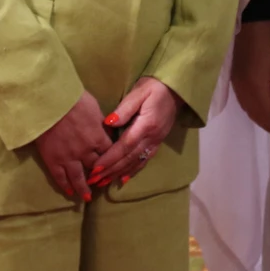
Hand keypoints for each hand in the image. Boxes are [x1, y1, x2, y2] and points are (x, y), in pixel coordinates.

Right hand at [34, 91, 111, 201]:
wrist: (47, 103)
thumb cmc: (72, 99)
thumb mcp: (94, 107)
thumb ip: (101, 122)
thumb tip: (108, 129)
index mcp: (98, 137)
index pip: (109, 152)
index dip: (112, 159)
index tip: (114, 164)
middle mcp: (85, 151)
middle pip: (96, 167)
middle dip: (101, 175)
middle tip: (102, 183)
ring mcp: (68, 158)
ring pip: (79, 177)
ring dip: (84, 189)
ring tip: (87, 198)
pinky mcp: (52, 160)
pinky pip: (60, 177)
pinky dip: (65, 185)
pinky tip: (69, 192)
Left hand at [88, 76, 181, 190]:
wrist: (176, 89)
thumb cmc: (155, 87)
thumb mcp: (139, 92)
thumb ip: (125, 108)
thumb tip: (108, 123)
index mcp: (146, 125)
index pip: (124, 146)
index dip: (109, 158)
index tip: (94, 168)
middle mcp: (152, 137)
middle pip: (128, 158)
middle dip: (110, 170)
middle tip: (92, 180)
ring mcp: (156, 141)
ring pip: (135, 162)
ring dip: (118, 173)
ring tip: (102, 183)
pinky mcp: (158, 142)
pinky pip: (144, 160)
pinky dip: (132, 170)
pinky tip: (123, 178)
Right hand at [231, 20, 269, 134]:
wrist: (251, 14)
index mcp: (255, 85)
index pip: (266, 115)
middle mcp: (243, 88)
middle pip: (256, 115)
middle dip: (268, 124)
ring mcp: (237, 82)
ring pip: (248, 108)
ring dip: (260, 117)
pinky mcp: (235, 75)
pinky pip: (243, 99)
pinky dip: (253, 107)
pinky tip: (263, 107)